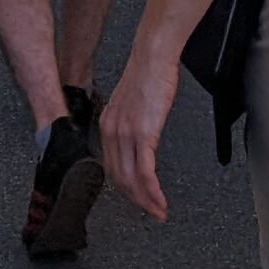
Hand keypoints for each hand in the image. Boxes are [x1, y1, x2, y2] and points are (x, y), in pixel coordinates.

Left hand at [98, 44, 182, 222]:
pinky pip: (145, 172)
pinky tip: (160, 200)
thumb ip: (131, 124)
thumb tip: (139, 142)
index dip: (125, 188)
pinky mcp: (142, 134)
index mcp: (107, 124)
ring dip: (146, 201)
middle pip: (120, 178)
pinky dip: (152, 192)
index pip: (112, 166)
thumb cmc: (147, 76)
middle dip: (136, 200)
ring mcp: (126, 134)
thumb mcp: (132, 104)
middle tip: (151, 211)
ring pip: (131, 180)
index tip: (137, 198)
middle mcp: (112, 131)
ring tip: (158, 211)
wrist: (152, 57)